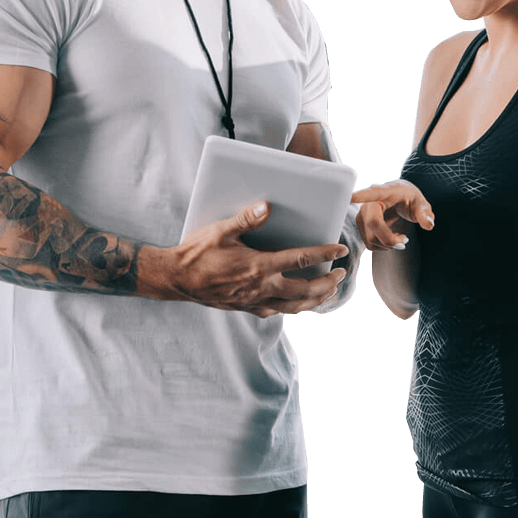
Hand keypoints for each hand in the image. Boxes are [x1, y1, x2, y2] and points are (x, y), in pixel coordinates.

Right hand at [171, 201, 348, 317]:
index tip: (341, 251)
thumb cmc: (197, 253)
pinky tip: (297, 301)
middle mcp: (260, 287)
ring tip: (328, 291)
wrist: (176, 279)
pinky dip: (293, 307)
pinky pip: (277, 311)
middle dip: (327, 283)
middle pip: (305, 290)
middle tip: (341, 274)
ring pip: (294, 306)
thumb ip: (246, 219)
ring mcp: (254, 301)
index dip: (324, 254)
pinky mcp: (247, 308)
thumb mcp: (220, 230)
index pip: (300, 260)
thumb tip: (267, 206)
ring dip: (315, 299)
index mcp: (258, 266)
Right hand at [351, 180, 434, 251]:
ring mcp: (363, 214)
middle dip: (389, 239)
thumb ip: (425, 214)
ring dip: (387, 245)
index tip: (350, 196)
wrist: (399, 198)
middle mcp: (370, 202)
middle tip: (405, 241)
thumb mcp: (421, 204)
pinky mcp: (361, 225)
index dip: (361, 195)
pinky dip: (381, 246)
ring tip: (401, 240)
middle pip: (373, 224)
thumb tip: (429, 225)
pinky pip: (368, 242)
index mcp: (386, 191)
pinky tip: (391, 239)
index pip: (372, 193)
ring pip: (370, 237)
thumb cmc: (409, 198)